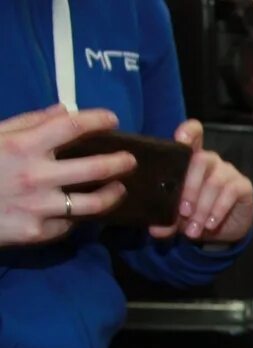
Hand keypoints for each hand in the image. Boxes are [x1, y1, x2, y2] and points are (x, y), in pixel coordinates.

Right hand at [0, 105, 135, 247]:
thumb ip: (30, 123)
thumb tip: (66, 110)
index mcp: (23, 146)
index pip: (72, 126)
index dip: (98, 120)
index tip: (112, 119)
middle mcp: (36, 176)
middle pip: (97, 168)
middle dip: (120, 162)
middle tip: (129, 160)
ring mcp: (39, 207)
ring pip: (94, 203)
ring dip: (113, 194)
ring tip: (119, 188)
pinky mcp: (38, 232)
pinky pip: (69, 224)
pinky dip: (78, 215)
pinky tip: (82, 210)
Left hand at [150, 119, 252, 244]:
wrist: (225, 232)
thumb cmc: (197, 216)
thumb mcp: (178, 220)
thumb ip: (166, 221)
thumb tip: (154, 229)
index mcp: (191, 161)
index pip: (194, 136)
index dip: (189, 132)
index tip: (180, 138)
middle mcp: (211, 161)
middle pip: (200, 160)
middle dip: (189, 187)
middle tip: (183, 212)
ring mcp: (228, 172)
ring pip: (214, 181)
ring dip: (203, 207)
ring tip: (195, 228)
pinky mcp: (243, 186)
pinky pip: (231, 191)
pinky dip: (218, 210)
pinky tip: (211, 225)